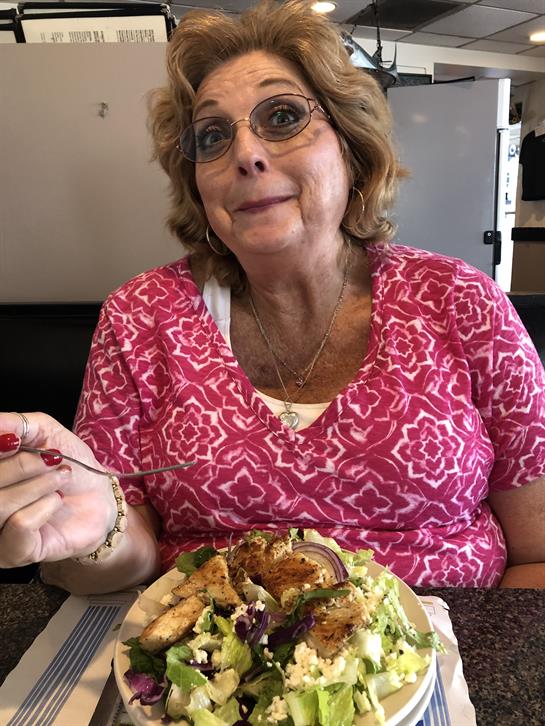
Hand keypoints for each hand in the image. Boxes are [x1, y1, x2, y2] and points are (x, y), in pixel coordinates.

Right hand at [0, 412, 117, 566]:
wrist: (100, 499)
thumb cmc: (70, 465)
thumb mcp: (47, 433)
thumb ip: (18, 424)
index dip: (0, 450)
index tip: (18, 443)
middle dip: (24, 465)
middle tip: (54, 460)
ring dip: (38, 485)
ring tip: (60, 480)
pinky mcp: (12, 553)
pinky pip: (19, 525)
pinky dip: (44, 507)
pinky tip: (56, 503)